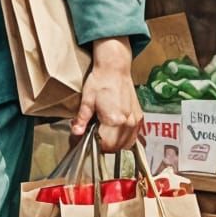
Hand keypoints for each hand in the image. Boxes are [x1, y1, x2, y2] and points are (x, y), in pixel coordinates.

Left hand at [72, 37, 141, 153]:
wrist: (115, 69)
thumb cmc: (101, 81)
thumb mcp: (87, 100)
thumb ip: (82, 119)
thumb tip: (76, 132)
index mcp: (114, 120)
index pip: (106, 145)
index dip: (95, 146)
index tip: (87, 142)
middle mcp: (128, 122)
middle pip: (116, 147)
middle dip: (104, 146)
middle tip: (94, 138)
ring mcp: (136, 120)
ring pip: (127, 144)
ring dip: (116, 144)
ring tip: (104, 136)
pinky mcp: (139, 116)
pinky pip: (134, 136)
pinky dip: (126, 139)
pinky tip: (116, 132)